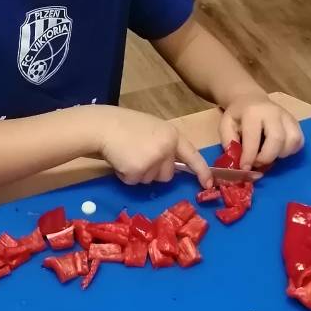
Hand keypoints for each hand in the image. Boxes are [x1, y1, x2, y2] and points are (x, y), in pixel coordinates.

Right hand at [96, 106, 212, 188]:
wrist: (102, 126)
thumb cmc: (125, 125)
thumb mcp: (152, 129)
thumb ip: (165, 144)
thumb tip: (172, 164)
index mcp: (172, 135)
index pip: (193, 155)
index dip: (202, 171)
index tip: (208, 184)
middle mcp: (166, 148)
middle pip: (167, 174)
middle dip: (154, 170)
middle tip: (138, 154)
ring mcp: (153, 160)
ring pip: (151, 180)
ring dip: (139, 172)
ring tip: (127, 154)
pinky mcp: (137, 171)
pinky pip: (134, 182)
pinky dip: (126, 175)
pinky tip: (120, 159)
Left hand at [219, 93, 302, 170]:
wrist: (252, 100)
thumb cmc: (238, 115)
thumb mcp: (225, 125)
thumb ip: (229, 141)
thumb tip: (237, 160)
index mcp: (252, 112)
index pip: (253, 137)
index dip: (249, 156)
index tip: (245, 168)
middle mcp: (273, 112)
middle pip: (277, 139)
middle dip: (267, 157)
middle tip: (257, 163)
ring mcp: (287, 116)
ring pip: (292, 140)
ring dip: (280, 155)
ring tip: (267, 155)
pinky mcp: (295, 122)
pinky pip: (299, 141)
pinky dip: (289, 151)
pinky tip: (277, 151)